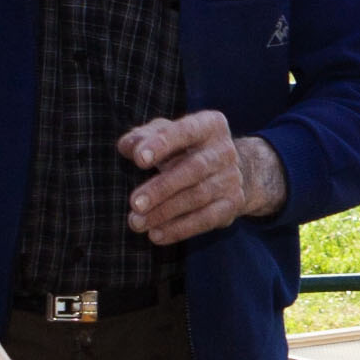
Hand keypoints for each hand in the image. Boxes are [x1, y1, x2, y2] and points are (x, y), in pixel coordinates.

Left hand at [119, 110, 283, 246]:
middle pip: (193, 169)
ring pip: (198, 197)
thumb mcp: (164, 134)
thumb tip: (127, 147)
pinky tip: (156, 235)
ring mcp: (232, 178)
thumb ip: (142, 137)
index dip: (163, 144)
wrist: (226, 171)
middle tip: (134, 203)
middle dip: (161, 188)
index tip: (139, 160)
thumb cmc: (184, 148)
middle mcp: (225, 150)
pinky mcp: (232, 204)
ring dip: (165, 212)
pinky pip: (206, 219)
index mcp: (209, 125)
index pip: (186, 131)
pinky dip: (180, 229)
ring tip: (137, 223)